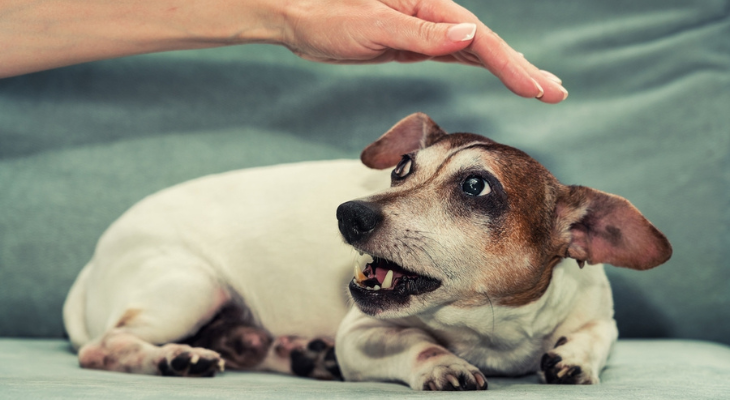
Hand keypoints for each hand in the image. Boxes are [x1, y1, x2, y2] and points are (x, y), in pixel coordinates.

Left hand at [277, 0, 566, 102]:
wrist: (297, 15)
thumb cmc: (327, 16)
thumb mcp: (374, 25)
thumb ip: (422, 33)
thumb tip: (469, 36)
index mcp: (428, 7)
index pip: (480, 41)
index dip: (512, 66)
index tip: (537, 88)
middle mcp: (432, 16)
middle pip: (487, 44)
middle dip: (522, 69)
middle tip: (555, 92)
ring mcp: (425, 28)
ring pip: (476, 50)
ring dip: (508, 67)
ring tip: (538, 85)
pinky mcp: (414, 41)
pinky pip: (456, 53)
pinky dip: (481, 64)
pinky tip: (496, 71)